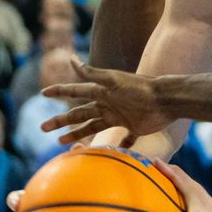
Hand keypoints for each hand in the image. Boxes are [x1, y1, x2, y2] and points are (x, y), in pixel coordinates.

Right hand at [40, 59, 173, 143]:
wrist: (167, 99)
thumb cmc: (140, 88)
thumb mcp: (113, 80)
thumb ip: (92, 74)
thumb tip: (70, 59)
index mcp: (102, 92)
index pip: (76, 91)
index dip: (60, 92)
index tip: (43, 93)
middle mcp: (109, 104)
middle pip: (79, 114)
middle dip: (61, 121)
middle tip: (43, 128)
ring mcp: (121, 116)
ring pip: (94, 127)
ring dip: (78, 134)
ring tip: (62, 143)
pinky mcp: (135, 127)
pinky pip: (125, 139)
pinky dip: (120, 145)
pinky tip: (111, 152)